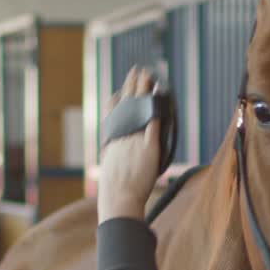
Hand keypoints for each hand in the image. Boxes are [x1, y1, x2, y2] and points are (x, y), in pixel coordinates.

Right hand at [98, 66, 162, 223]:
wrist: (120, 198)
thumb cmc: (114, 188)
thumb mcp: (109, 166)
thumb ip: (114, 154)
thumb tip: (115, 150)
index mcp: (113, 139)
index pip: (113, 112)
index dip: (117, 99)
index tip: (120, 90)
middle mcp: (123, 135)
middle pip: (128, 104)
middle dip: (132, 85)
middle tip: (137, 70)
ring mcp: (135, 140)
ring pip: (140, 109)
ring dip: (145, 91)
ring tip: (149, 76)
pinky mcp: (149, 148)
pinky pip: (154, 124)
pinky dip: (156, 110)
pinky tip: (160, 99)